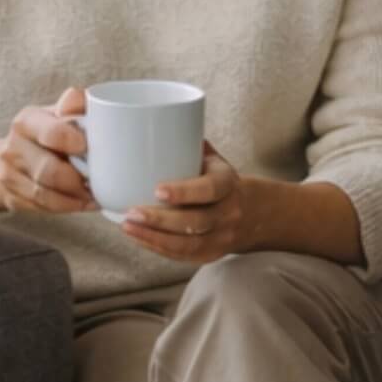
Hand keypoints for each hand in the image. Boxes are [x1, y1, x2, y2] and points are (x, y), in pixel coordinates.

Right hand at [0, 88, 96, 214]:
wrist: (11, 155)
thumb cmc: (46, 132)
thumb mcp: (57, 113)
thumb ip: (73, 104)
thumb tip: (82, 98)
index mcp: (27, 121)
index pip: (51, 133)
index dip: (71, 142)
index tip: (88, 147)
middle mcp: (12, 147)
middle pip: (49, 171)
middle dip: (78, 180)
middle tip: (100, 181)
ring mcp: (8, 174)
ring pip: (45, 195)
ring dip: (75, 198)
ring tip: (95, 195)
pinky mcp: (12, 197)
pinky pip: (42, 208)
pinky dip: (67, 207)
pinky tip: (83, 203)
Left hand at [121, 143, 263, 262]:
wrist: (253, 213)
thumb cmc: (220, 180)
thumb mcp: (214, 160)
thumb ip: (189, 146)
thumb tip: (152, 125)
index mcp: (228, 184)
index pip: (209, 190)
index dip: (184, 192)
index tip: (157, 190)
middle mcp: (228, 213)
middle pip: (195, 222)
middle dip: (160, 220)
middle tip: (131, 213)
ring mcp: (221, 237)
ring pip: (187, 244)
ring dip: (154, 237)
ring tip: (128, 227)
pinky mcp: (211, 254)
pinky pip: (183, 255)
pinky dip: (158, 248)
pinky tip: (139, 238)